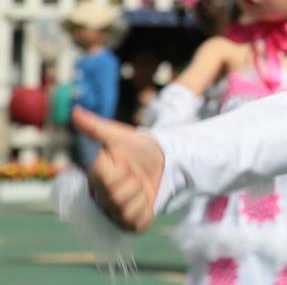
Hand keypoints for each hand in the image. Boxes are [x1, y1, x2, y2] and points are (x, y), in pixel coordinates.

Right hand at [71, 107, 164, 231]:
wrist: (164, 161)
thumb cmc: (138, 148)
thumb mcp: (119, 135)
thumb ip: (95, 126)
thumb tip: (74, 110)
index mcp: (93, 180)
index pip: (105, 179)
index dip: (120, 170)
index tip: (121, 163)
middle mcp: (99, 201)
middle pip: (116, 197)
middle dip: (132, 183)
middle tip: (135, 176)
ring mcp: (114, 215)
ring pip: (127, 210)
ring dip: (141, 196)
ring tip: (141, 188)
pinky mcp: (130, 225)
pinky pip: (138, 222)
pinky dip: (147, 211)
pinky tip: (147, 201)